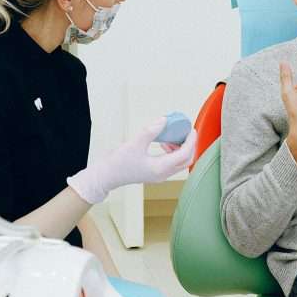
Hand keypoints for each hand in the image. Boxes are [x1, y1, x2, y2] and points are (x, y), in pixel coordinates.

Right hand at [67, 119, 198, 203]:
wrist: (106, 176)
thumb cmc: (118, 163)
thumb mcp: (134, 143)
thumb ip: (151, 131)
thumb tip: (164, 120)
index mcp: (160, 168)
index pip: (184, 154)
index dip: (190, 140)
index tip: (190, 129)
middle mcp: (162, 174)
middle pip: (186, 160)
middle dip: (189, 145)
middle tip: (185, 132)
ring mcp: (159, 175)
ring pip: (179, 163)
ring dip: (181, 149)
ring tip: (172, 136)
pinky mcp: (154, 173)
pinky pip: (170, 163)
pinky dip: (172, 152)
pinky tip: (163, 143)